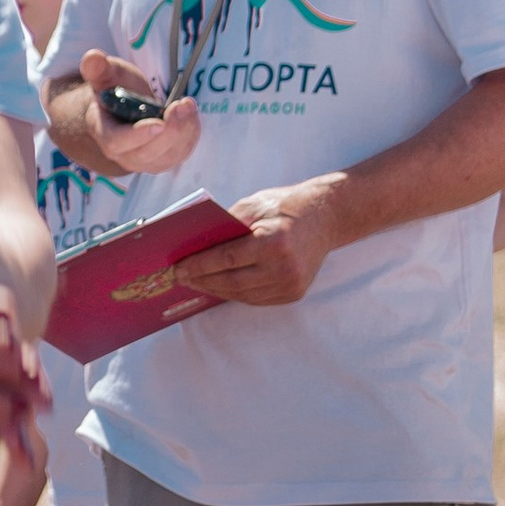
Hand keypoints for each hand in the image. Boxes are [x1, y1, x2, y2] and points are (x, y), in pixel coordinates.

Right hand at [77, 51, 200, 175]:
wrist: (126, 107)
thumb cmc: (116, 90)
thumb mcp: (108, 75)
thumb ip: (99, 68)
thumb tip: (92, 57)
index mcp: (104, 132)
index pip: (117, 142)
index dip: (138, 136)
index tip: (159, 124)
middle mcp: (122, 154)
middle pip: (146, 152)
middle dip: (170, 131)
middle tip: (181, 106)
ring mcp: (144, 160)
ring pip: (167, 156)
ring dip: (184, 131)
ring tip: (188, 105)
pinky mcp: (162, 160)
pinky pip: (180, 153)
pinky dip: (190, 134)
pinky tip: (190, 114)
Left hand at [177, 176, 343, 305]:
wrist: (326, 217)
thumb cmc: (285, 206)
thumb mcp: (253, 206)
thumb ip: (225, 226)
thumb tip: (195, 247)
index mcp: (274, 242)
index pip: (227, 259)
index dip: (199, 266)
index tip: (178, 268)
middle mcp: (284, 268)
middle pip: (232, 282)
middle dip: (202, 280)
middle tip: (181, 278)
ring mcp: (291, 285)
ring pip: (242, 294)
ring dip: (215, 290)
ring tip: (196, 282)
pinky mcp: (294, 293)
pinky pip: (256, 299)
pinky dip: (235, 293)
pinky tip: (218, 286)